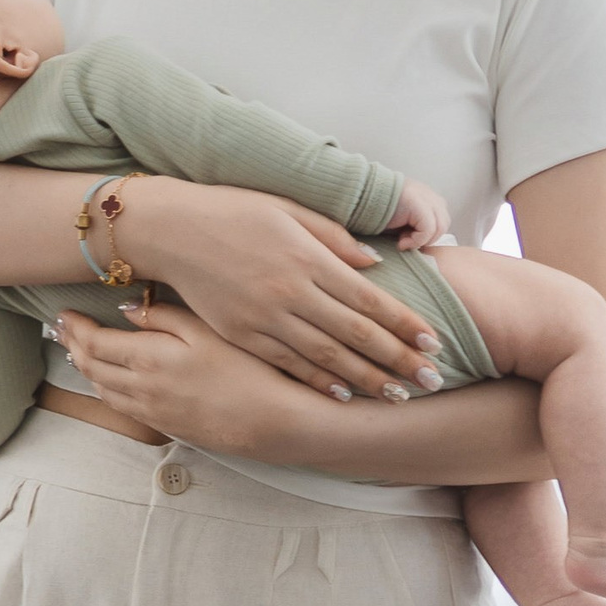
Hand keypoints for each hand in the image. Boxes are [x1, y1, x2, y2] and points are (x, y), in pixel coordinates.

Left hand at [52, 300, 290, 449]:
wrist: (272, 421)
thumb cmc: (247, 368)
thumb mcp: (207, 329)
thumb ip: (162, 317)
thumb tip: (125, 310)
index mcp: (148, 358)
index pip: (95, 342)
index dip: (75, 328)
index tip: (63, 314)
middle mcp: (141, 388)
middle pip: (91, 367)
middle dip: (72, 346)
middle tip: (60, 330)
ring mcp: (151, 410)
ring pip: (103, 390)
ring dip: (85, 369)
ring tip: (75, 352)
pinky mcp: (165, 425)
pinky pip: (121, 407)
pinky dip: (104, 390)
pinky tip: (106, 382)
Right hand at [115, 178, 441, 396]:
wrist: (171, 230)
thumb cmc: (233, 210)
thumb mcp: (288, 209)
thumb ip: (334, 237)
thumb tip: (375, 264)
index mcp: (308, 258)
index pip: (370, 299)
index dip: (405, 324)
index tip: (434, 343)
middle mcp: (291, 293)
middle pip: (356, 335)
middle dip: (398, 360)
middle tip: (431, 380)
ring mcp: (265, 318)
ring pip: (326, 357)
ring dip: (366, 379)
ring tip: (398, 395)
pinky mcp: (241, 334)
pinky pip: (288, 364)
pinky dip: (318, 381)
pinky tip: (344, 394)